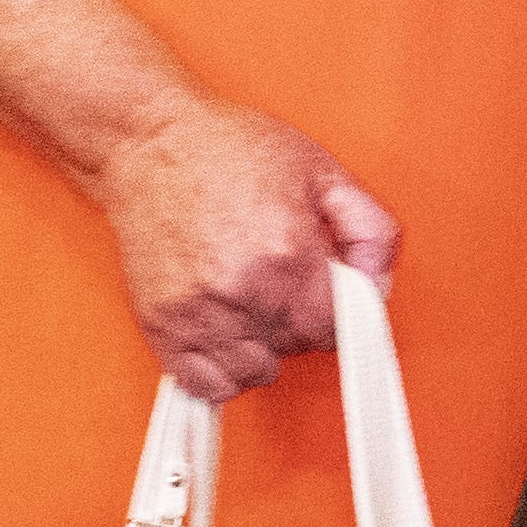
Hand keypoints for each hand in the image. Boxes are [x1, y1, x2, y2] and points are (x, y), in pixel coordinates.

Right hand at [87, 100, 402, 401]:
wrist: (148, 141)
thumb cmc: (228, 148)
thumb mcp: (320, 170)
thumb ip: (369, 230)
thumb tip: (379, 285)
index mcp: (288, 254)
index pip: (334, 329)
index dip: (333, 309)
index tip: (320, 288)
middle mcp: (243, 291)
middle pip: (295, 349)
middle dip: (297, 321)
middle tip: (280, 280)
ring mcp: (197, 312)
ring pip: (252, 373)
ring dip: (259, 348)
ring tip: (249, 304)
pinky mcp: (161, 324)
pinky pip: (203, 384)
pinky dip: (217, 369)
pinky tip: (221, 330)